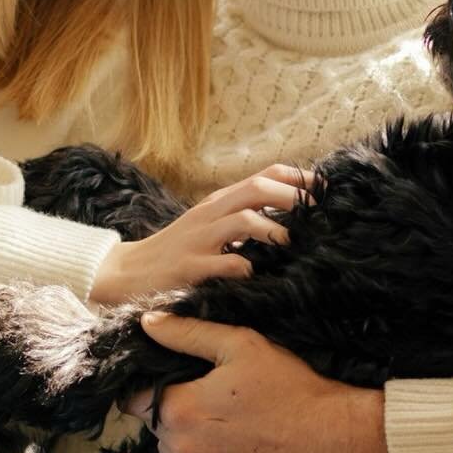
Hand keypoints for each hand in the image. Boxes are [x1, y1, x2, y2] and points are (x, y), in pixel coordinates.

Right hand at [89, 166, 307, 304]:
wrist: (126, 273)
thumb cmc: (177, 251)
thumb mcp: (209, 225)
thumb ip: (241, 216)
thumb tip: (289, 216)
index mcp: (218, 202)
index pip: (263, 176)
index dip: (298, 178)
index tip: (326, 189)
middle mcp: (210, 214)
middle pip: (256, 190)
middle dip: (292, 198)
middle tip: (318, 213)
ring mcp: (199, 240)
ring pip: (242, 220)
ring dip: (272, 229)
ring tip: (291, 241)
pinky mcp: (189, 268)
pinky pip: (224, 264)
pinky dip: (246, 268)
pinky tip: (257, 276)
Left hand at [119, 312, 387, 452]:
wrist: (336, 438)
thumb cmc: (291, 387)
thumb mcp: (241, 345)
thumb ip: (187, 333)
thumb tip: (148, 324)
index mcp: (179, 411)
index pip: (134, 402)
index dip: (149, 388)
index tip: (174, 383)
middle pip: (158, 432)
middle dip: (176, 416)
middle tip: (213, 401)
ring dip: (192, 445)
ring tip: (229, 426)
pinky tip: (241, 451)